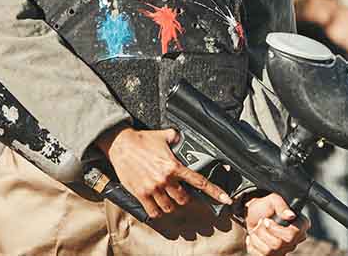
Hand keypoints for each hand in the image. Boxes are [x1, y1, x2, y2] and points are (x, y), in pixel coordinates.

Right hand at [95, 126, 231, 218]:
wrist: (121, 145)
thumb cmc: (143, 140)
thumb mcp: (165, 135)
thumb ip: (177, 137)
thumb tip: (183, 137)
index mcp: (174, 165)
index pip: (199, 181)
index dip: (214, 191)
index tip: (225, 199)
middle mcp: (165, 179)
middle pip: (184, 199)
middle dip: (185, 197)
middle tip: (181, 192)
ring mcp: (153, 188)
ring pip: (169, 207)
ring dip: (171, 205)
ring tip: (168, 198)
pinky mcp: (141, 194)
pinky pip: (154, 211)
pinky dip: (158, 211)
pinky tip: (157, 206)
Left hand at [244, 193, 308, 255]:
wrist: (253, 214)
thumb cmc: (266, 206)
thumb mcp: (273, 200)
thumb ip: (282, 206)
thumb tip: (291, 215)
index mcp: (300, 224)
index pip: (296, 233)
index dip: (278, 228)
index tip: (268, 220)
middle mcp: (295, 240)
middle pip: (280, 244)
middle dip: (264, 232)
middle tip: (261, 221)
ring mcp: (284, 249)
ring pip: (270, 251)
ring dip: (258, 237)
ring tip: (256, 228)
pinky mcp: (273, 255)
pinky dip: (253, 245)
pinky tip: (253, 237)